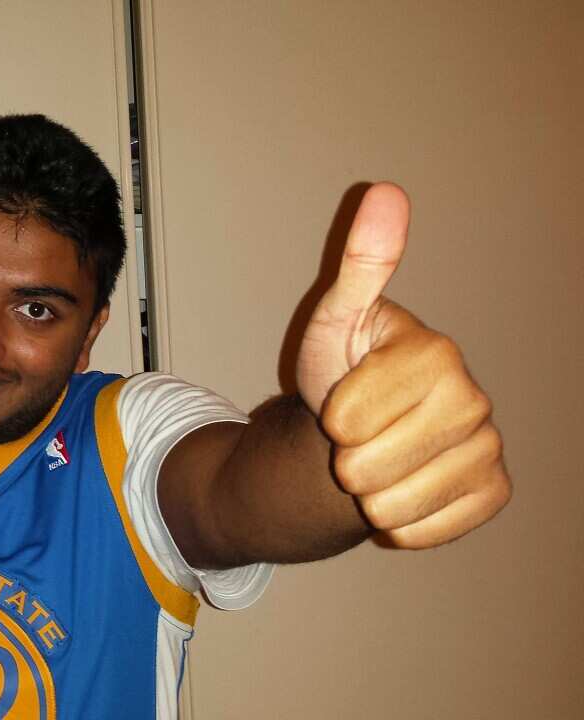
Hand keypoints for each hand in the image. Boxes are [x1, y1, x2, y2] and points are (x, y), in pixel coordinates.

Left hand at [296, 183, 509, 548]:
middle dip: (343, 458)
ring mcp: (487, 448)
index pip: (349, 414)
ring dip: (366, 494)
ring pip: (395, 502)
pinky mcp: (491, 492)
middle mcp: (474, 399)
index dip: (329, 415)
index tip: (339, 398)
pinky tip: (398, 491)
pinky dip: (399, 524)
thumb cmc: (341, 370)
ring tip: (371, 463)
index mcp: (437, 353)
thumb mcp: (334, 320)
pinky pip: (430, 530)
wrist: (358, 432)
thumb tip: (384, 191)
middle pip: (371, 463)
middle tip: (352, 437)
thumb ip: (359, 265)